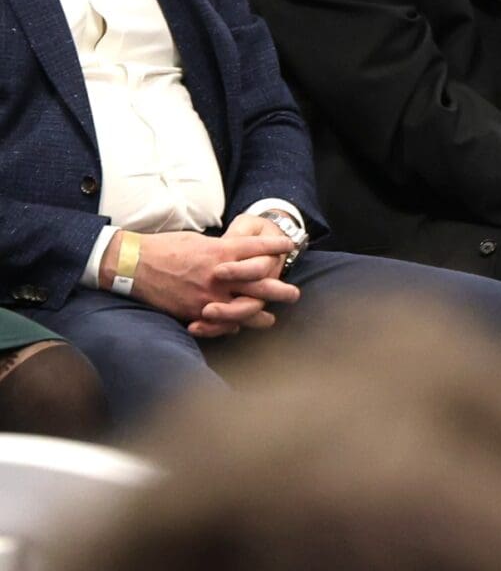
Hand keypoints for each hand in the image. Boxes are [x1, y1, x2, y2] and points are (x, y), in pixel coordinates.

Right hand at [125, 227, 298, 337]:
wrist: (134, 264)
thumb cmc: (166, 248)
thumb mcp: (199, 242)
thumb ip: (221, 251)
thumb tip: (236, 256)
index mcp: (222, 251)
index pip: (258, 249)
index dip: (276, 247)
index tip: (290, 246)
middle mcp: (221, 274)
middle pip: (261, 283)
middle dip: (281, 290)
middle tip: (295, 294)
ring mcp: (209, 295)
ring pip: (244, 309)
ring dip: (260, 316)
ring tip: (271, 319)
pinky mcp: (195, 311)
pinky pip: (220, 323)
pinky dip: (232, 326)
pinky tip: (239, 328)